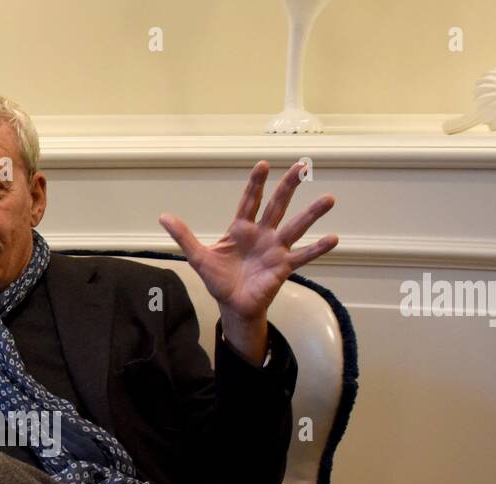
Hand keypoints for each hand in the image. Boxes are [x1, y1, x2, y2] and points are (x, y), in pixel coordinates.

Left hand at [158, 161, 337, 354]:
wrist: (232, 306)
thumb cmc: (219, 280)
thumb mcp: (198, 257)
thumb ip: (184, 236)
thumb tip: (163, 217)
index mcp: (241, 229)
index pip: (249, 201)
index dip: (255, 183)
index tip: (263, 164)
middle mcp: (262, 234)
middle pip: (276, 206)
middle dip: (288, 187)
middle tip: (301, 167)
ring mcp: (275, 249)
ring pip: (295, 227)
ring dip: (312, 213)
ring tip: (329, 198)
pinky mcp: (283, 267)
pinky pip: (303, 256)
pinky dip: (317, 248)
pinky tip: (333, 238)